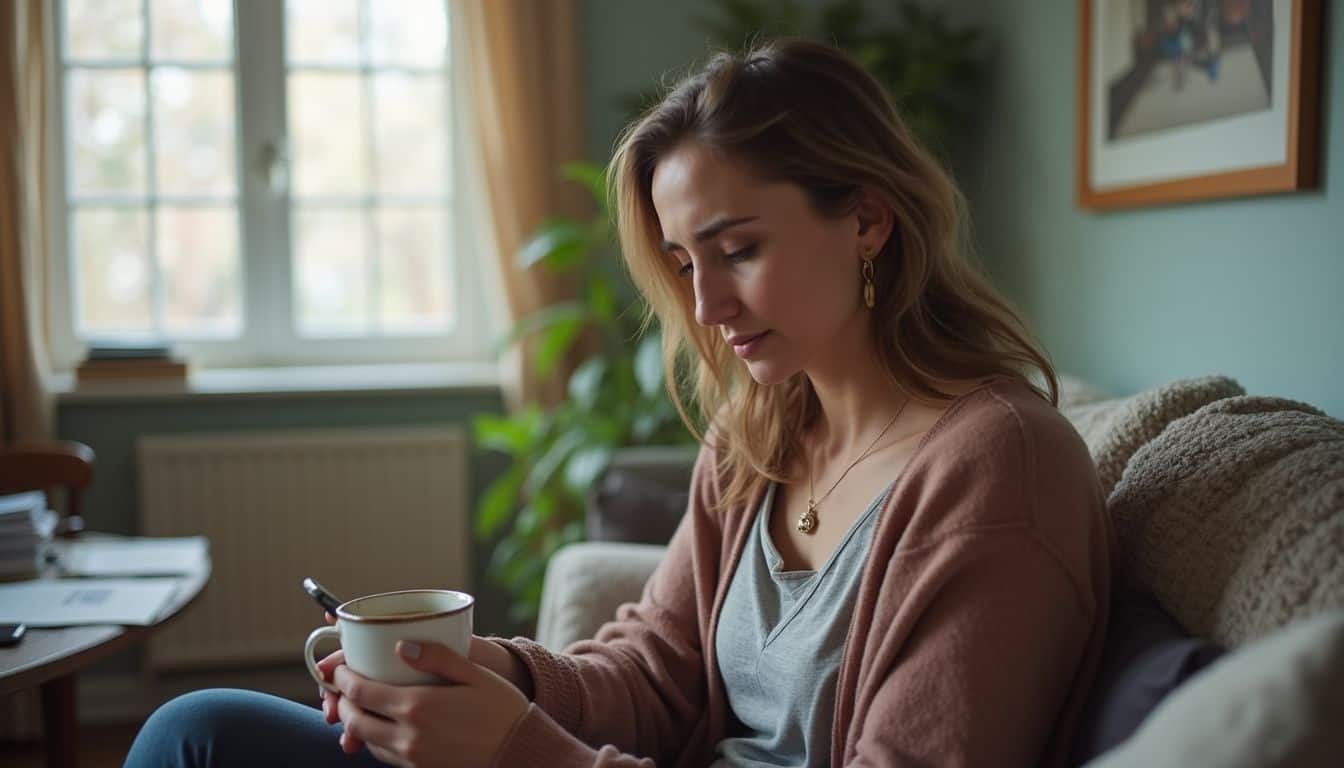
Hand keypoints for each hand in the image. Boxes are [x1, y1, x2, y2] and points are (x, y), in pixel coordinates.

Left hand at [319, 613, 532, 755]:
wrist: (520, 752)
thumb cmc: (502, 709)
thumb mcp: (474, 674)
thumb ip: (437, 657)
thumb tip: (401, 644)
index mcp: (417, 706)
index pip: (361, 693)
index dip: (344, 678)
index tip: (341, 667)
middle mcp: (408, 736)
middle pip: (356, 720)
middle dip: (343, 702)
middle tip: (343, 686)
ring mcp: (412, 757)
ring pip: (367, 741)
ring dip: (357, 723)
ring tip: (361, 705)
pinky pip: (385, 756)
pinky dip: (376, 740)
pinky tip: (385, 726)